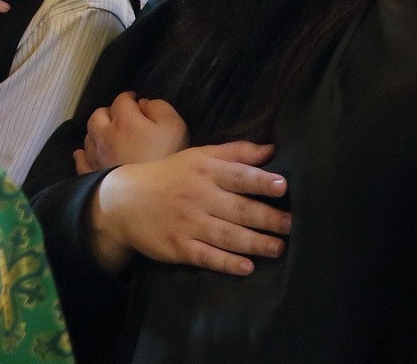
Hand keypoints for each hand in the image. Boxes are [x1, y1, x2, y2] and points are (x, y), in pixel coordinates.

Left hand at [76, 93, 188, 173]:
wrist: (154, 198)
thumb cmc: (168, 160)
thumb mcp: (175, 127)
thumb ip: (159, 108)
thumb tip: (143, 103)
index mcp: (124, 121)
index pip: (121, 100)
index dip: (129, 98)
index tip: (135, 102)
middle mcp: (104, 135)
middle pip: (98, 115)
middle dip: (109, 112)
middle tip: (121, 118)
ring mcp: (95, 156)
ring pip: (89, 136)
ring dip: (97, 131)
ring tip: (108, 135)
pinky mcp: (91, 175)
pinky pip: (81, 160)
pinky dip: (84, 154)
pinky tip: (86, 154)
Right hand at [88, 143, 291, 275]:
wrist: (122, 200)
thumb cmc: (169, 175)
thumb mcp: (197, 156)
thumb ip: (235, 153)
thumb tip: (272, 149)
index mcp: (204, 170)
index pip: (237, 174)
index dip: (260, 180)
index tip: (282, 186)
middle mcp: (197, 195)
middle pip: (238, 208)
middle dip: (267, 218)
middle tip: (293, 225)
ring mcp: (187, 222)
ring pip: (226, 234)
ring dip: (254, 242)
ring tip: (278, 248)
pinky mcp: (178, 246)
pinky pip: (206, 256)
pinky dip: (226, 263)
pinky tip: (246, 267)